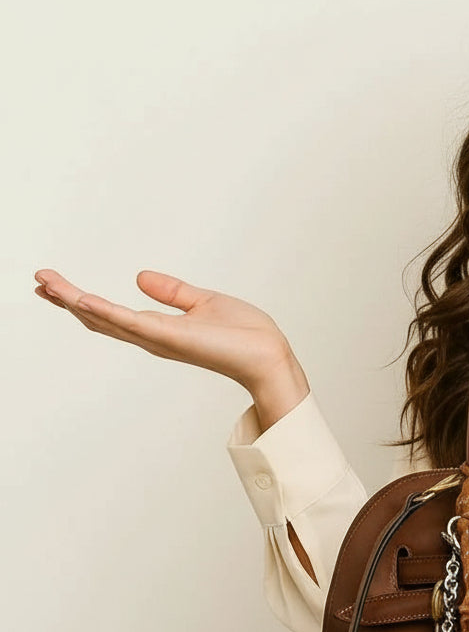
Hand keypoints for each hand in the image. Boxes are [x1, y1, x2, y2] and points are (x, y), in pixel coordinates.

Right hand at [34, 268, 308, 428]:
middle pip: (100, 319)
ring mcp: (160, 339)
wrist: (268, 355)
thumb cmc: (245, 336)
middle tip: (38, 281)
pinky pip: (131, 323)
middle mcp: (154, 338)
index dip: (81, 300)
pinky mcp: (171, 338)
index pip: (112, 314)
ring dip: (74, 301)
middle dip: (67, 300)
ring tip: (46, 283)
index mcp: (160, 329)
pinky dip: (105, 311)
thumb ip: (172, 292)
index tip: (56, 283)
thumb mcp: (203, 302)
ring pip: (107, 319)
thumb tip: (140, 276)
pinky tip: (81, 299)